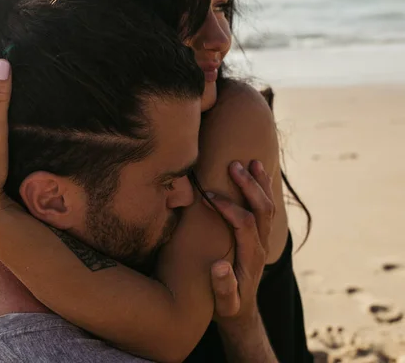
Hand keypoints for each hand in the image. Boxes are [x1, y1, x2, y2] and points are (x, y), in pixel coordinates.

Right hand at [207, 160, 273, 325]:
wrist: (241, 313)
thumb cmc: (227, 307)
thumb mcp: (224, 305)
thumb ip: (223, 288)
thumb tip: (220, 266)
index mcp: (250, 257)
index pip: (243, 223)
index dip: (227, 207)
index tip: (207, 195)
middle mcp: (260, 245)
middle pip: (262, 209)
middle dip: (249, 185)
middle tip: (233, 165)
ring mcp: (262, 240)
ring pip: (267, 207)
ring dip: (260, 183)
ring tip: (252, 161)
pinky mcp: (259, 237)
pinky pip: (265, 210)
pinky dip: (263, 190)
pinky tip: (257, 175)